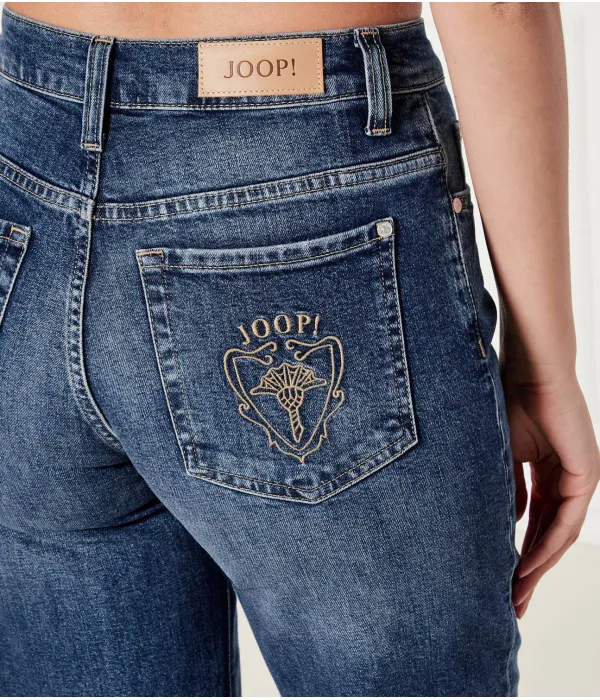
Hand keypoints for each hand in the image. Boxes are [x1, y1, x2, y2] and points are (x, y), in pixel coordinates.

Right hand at [503, 372, 599, 617]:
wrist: (529, 367)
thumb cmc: (509, 399)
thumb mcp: (501, 455)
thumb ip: (507, 488)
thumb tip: (506, 522)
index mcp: (548, 471)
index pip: (535, 521)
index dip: (517, 550)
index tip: (498, 577)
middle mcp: (568, 478)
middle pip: (548, 534)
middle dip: (528, 569)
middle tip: (512, 601)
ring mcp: (580, 477)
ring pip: (559, 534)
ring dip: (537, 566)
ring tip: (516, 593)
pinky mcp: (586, 474)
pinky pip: (566, 520)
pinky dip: (546, 545)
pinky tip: (526, 566)